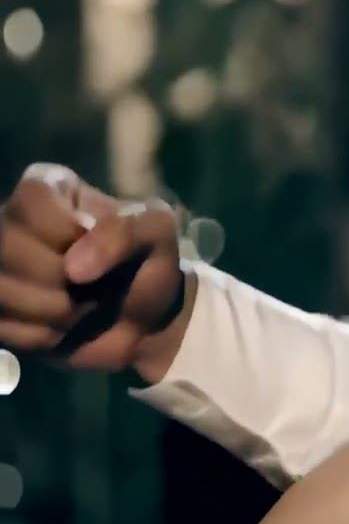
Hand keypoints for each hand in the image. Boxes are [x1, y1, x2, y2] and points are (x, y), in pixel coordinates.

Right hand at [0, 163, 192, 381]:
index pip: (30, 199)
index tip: (97, 248)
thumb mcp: (157, 232)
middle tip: (94, 286)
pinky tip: (64, 327)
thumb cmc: (148, 265)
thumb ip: (123, 233)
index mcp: (49, 188)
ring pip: (0, 289)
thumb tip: (74, 268)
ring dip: (54, 310)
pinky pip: (2, 326)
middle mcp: (10, 222)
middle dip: (60, 279)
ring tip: (83, 307)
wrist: (145, 323)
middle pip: (6, 246)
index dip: (65, 232)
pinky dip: (41, 334)